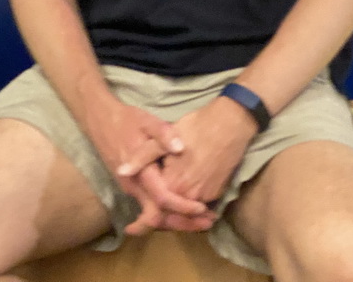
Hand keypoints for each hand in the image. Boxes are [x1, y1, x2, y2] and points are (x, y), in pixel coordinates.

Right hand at [84, 98, 210, 221]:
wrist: (100, 120)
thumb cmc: (125, 120)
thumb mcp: (146, 120)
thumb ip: (163, 133)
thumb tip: (180, 147)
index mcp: (140, 172)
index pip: (162, 198)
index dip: (182, 206)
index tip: (202, 208)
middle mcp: (134, 186)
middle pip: (158, 217)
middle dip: (183, 223)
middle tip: (207, 223)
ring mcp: (130, 189)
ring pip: (152, 216)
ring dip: (175, 222)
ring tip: (199, 222)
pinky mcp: (130, 187)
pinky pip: (148, 208)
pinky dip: (166, 214)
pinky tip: (180, 212)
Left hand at [119, 97, 257, 233]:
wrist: (231, 123)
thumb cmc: (195, 126)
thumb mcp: (162, 136)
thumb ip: (142, 157)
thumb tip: (121, 172)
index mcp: (174, 185)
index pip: (155, 210)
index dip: (143, 219)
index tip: (131, 227)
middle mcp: (192, 197)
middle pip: (171, 215)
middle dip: (158, 221)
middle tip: (140, 226)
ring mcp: (207, 196)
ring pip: (185, 212)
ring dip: (173, 215)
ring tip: (159, 215)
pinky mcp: (218, 191)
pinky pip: (199, 205)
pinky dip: (188, 207)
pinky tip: (179, 201)